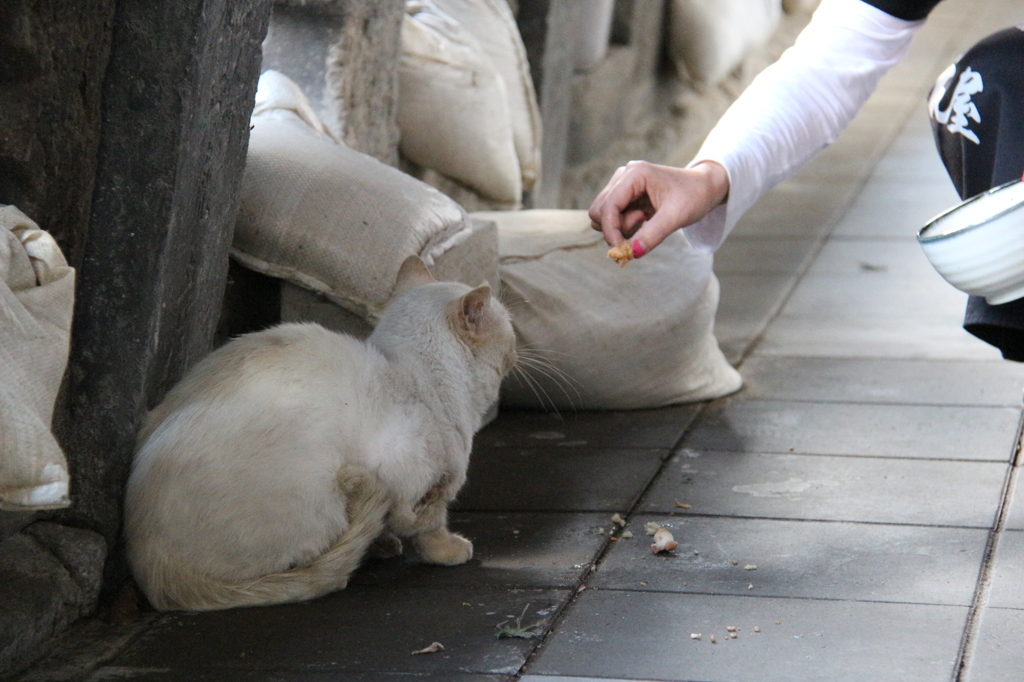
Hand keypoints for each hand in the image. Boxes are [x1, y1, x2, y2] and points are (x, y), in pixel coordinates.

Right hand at [588, 160, 729, 257]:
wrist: (705, 187)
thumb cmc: (694, 196)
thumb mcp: (676, 217)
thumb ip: (652, 235)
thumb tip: (631, 253)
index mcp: (635, 174)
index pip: (607, 206)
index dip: (610, 231)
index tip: (621, 250)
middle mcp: (624, 176)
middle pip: (598, 211)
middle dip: (616, 227)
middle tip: (642, 225)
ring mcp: (622, 184)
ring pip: (603, 215)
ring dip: (621, 226)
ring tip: (646, 220)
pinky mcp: (625, 194)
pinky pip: (612, 216)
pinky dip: (625, 225)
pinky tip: (644, 219)